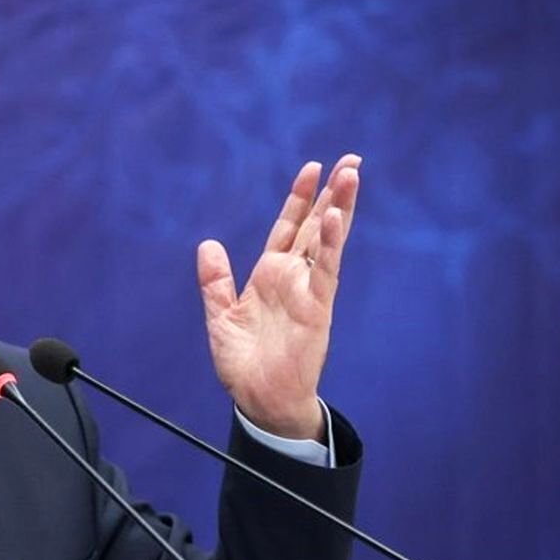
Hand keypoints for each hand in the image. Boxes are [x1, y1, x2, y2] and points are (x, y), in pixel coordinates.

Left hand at [197, 154, 360, 439]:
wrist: (259, 399)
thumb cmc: (243, 363)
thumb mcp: (220, 315)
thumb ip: (215, 280)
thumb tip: (207, 244)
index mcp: (271, 275)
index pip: (289, 228)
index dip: (299, 199)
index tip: (312, 168)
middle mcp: (294, 278)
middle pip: (316, 226)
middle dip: (331, 193)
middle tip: (350, 160)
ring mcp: (309, 290)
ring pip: (328, 240)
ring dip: (340, 207)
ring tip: (352, 173)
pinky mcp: (318, 307)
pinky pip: (327, 269)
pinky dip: (332, 243)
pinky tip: (336, 216)